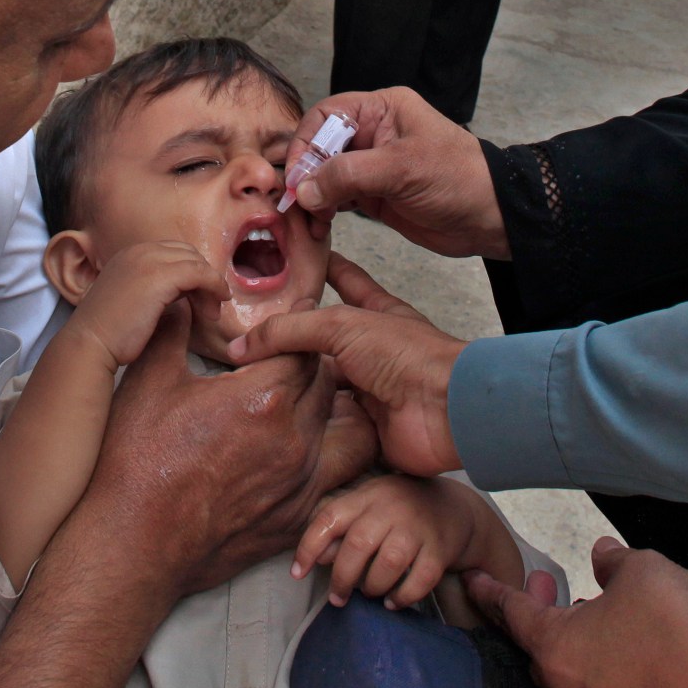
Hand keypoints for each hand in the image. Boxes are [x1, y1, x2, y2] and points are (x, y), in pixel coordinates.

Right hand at [59, 240, 226, 367]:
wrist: (89, 344)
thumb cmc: (108, 334)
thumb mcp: (131, 300)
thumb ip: (153, 290)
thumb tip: (183, 293)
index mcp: (129, 254)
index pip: (173, 253)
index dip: (191, 274)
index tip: (199, 299)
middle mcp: (139, 251)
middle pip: (187, 254)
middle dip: (204, 278)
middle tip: (210, 307)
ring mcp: (149, 260)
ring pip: (196, 263)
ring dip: (211, 286)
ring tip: (212, 312)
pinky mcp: (161, 276)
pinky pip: (200, 274)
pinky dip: (213, 287)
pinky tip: (214, 307)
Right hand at [75, 300, 372, 600]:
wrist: (133, 544)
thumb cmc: (136, 463)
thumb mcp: (148, 382)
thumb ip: (172, 329)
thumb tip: (182, 294)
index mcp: (263, 399)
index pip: (303, 349)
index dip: (294, 331)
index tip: (287, 322)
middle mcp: (294, 440)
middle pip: (326, 385)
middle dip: (312, 366)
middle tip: (291, 358)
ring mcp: (301, 484)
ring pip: (343, 432)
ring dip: (330, 412)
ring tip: (305, 403)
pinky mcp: (297, 518)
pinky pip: (332, 477)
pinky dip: (323, 457)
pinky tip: (297, 451)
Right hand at [232, 256, 464, 476]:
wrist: (445, 412)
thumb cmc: (409, 356)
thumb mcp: (343, 325)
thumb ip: (291, 330)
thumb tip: (243, 345)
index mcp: (375, 315)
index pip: (346, 282)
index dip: (326, 268)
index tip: (303, 257)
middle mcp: (372, 352)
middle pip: (325, 343)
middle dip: (294, 342)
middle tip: (251, 337)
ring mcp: (370, 392)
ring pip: (323, 388)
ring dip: (297, 389)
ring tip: (251, 384)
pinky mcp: (366, 430)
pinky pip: (328, 428)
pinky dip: (306, 428)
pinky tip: (277, 425)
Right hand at [286, 87, 507, 259]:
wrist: (490, 218)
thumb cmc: (457, 178)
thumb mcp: (402, 169)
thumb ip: (349, 175)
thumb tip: (303, 189)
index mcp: (382, 110)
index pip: (326, 116)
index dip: (305, 143)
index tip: (296, 175)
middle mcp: (372, 134)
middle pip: (320, 146)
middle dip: (305, 173)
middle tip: (298, 203)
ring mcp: (371, 166)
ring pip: (324, 175)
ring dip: (312, 196)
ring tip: (310, 220)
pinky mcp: (374, 195)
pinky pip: (336, 198)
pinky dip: (323, 211)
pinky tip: (318, 226)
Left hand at [294, 473, 486, 608]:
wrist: (454, 508)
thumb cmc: (399, 511)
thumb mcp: (368, 509)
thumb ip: (341, 530)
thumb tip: (318, 558)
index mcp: (367, 495)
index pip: (330, 517)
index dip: (309, 546)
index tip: (297, 573)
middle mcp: (392, 508)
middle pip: (358, 544)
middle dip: (342, 578)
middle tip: (338, 596)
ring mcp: (417, 528)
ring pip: (388, 563)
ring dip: (372, 587)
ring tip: (369, 593)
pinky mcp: (440, 549)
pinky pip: (419, 580)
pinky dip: (402, 597)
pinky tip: (393, 601)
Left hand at [466, 539, 687, 687]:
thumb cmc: (680, 631)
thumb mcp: (643, 573)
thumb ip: (614, 561)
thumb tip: (602, 552)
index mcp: (555, 647)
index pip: (511, 612)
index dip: (492, 590)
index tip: (471, 579)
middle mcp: (567, 686)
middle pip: (539, 646)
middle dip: (542, 611)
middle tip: (546, 584)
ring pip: (572, 668)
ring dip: (578, 636)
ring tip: (596, 608)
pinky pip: (601, 685)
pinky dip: (603, 659)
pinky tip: (629, 640)